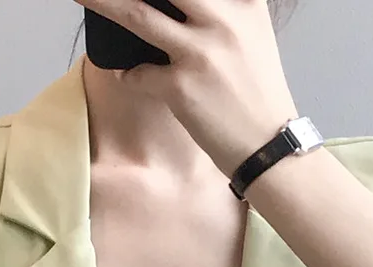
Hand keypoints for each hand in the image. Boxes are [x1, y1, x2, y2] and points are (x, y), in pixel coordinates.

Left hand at [75, 0, 299, 179]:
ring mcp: (201, 53)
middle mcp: (223, 21)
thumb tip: (180, 5)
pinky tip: (133, 78)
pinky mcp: (181, 87)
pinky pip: (138, 73)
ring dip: (104, 3)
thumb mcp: (252, 36)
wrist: (268, 148)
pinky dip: (129, 76)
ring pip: (136, 15)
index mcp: (243, 4)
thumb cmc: (256, 96)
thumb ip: (222, 12)